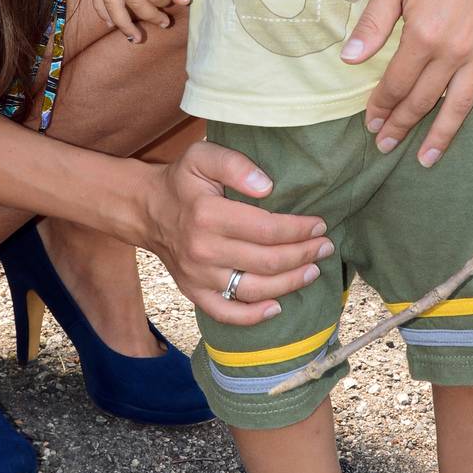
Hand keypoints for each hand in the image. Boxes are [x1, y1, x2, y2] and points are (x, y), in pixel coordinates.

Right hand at [92, 0, 189, 42]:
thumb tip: (184, 2)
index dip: (166, 2)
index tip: (173, 1)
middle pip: (136, 4)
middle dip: (151, 17)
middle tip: (164, 24)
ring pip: (111, 6)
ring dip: (123, 25)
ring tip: (134, 38)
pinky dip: (102, 11)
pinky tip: (110, 22)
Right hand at [142, 140, 335, 325]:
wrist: (146, 210)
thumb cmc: (182, 181)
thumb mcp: (202, 156)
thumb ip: (235, 164)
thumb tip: (267, 186)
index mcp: (208, 215)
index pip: (266, 229)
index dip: (298, 229)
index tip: (319, 224)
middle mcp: (203, 250)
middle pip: (266, 262)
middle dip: (303, 255)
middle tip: (325, 246)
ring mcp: (199, 276)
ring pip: (254, 289)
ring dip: (290, 283)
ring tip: (313, 271)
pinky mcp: (194, 292)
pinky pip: (226, 313)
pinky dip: (253, 316)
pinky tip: (276, 307)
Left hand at [341, 0, 472, 165]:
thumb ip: (372, 24)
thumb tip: (349, 61)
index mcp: (423, 37)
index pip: (396, 84)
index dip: (380, 105)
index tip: (368, 123)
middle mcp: (454, 51)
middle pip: (424, 99)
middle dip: (402, 124)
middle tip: (385, 145)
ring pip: (462, 102)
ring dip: (444, 132)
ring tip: (429, 157)